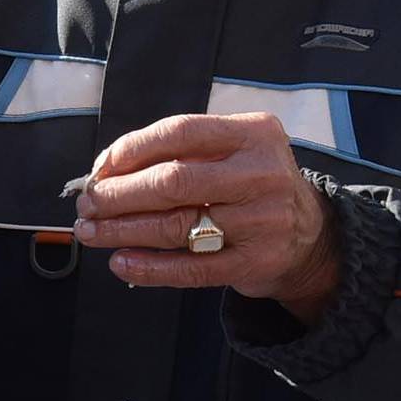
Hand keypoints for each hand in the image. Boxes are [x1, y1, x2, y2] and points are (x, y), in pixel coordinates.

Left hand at [76, 113, 341, 322]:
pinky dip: (150, 268)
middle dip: (120, 194)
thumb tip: (107, 170)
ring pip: (177, 227)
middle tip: (88, 204)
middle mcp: (262, 174)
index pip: (180, 132)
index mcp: (254, 134)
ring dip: (124, 231)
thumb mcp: (235, 152)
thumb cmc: (253, 186)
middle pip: (174, 181)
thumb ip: (184, 153)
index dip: (131, 149)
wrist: (312, 236)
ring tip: (92, 232)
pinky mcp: (255, 263)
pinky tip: (122, 263)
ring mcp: (262, 221)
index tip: (100, 168)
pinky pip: (192, 269)